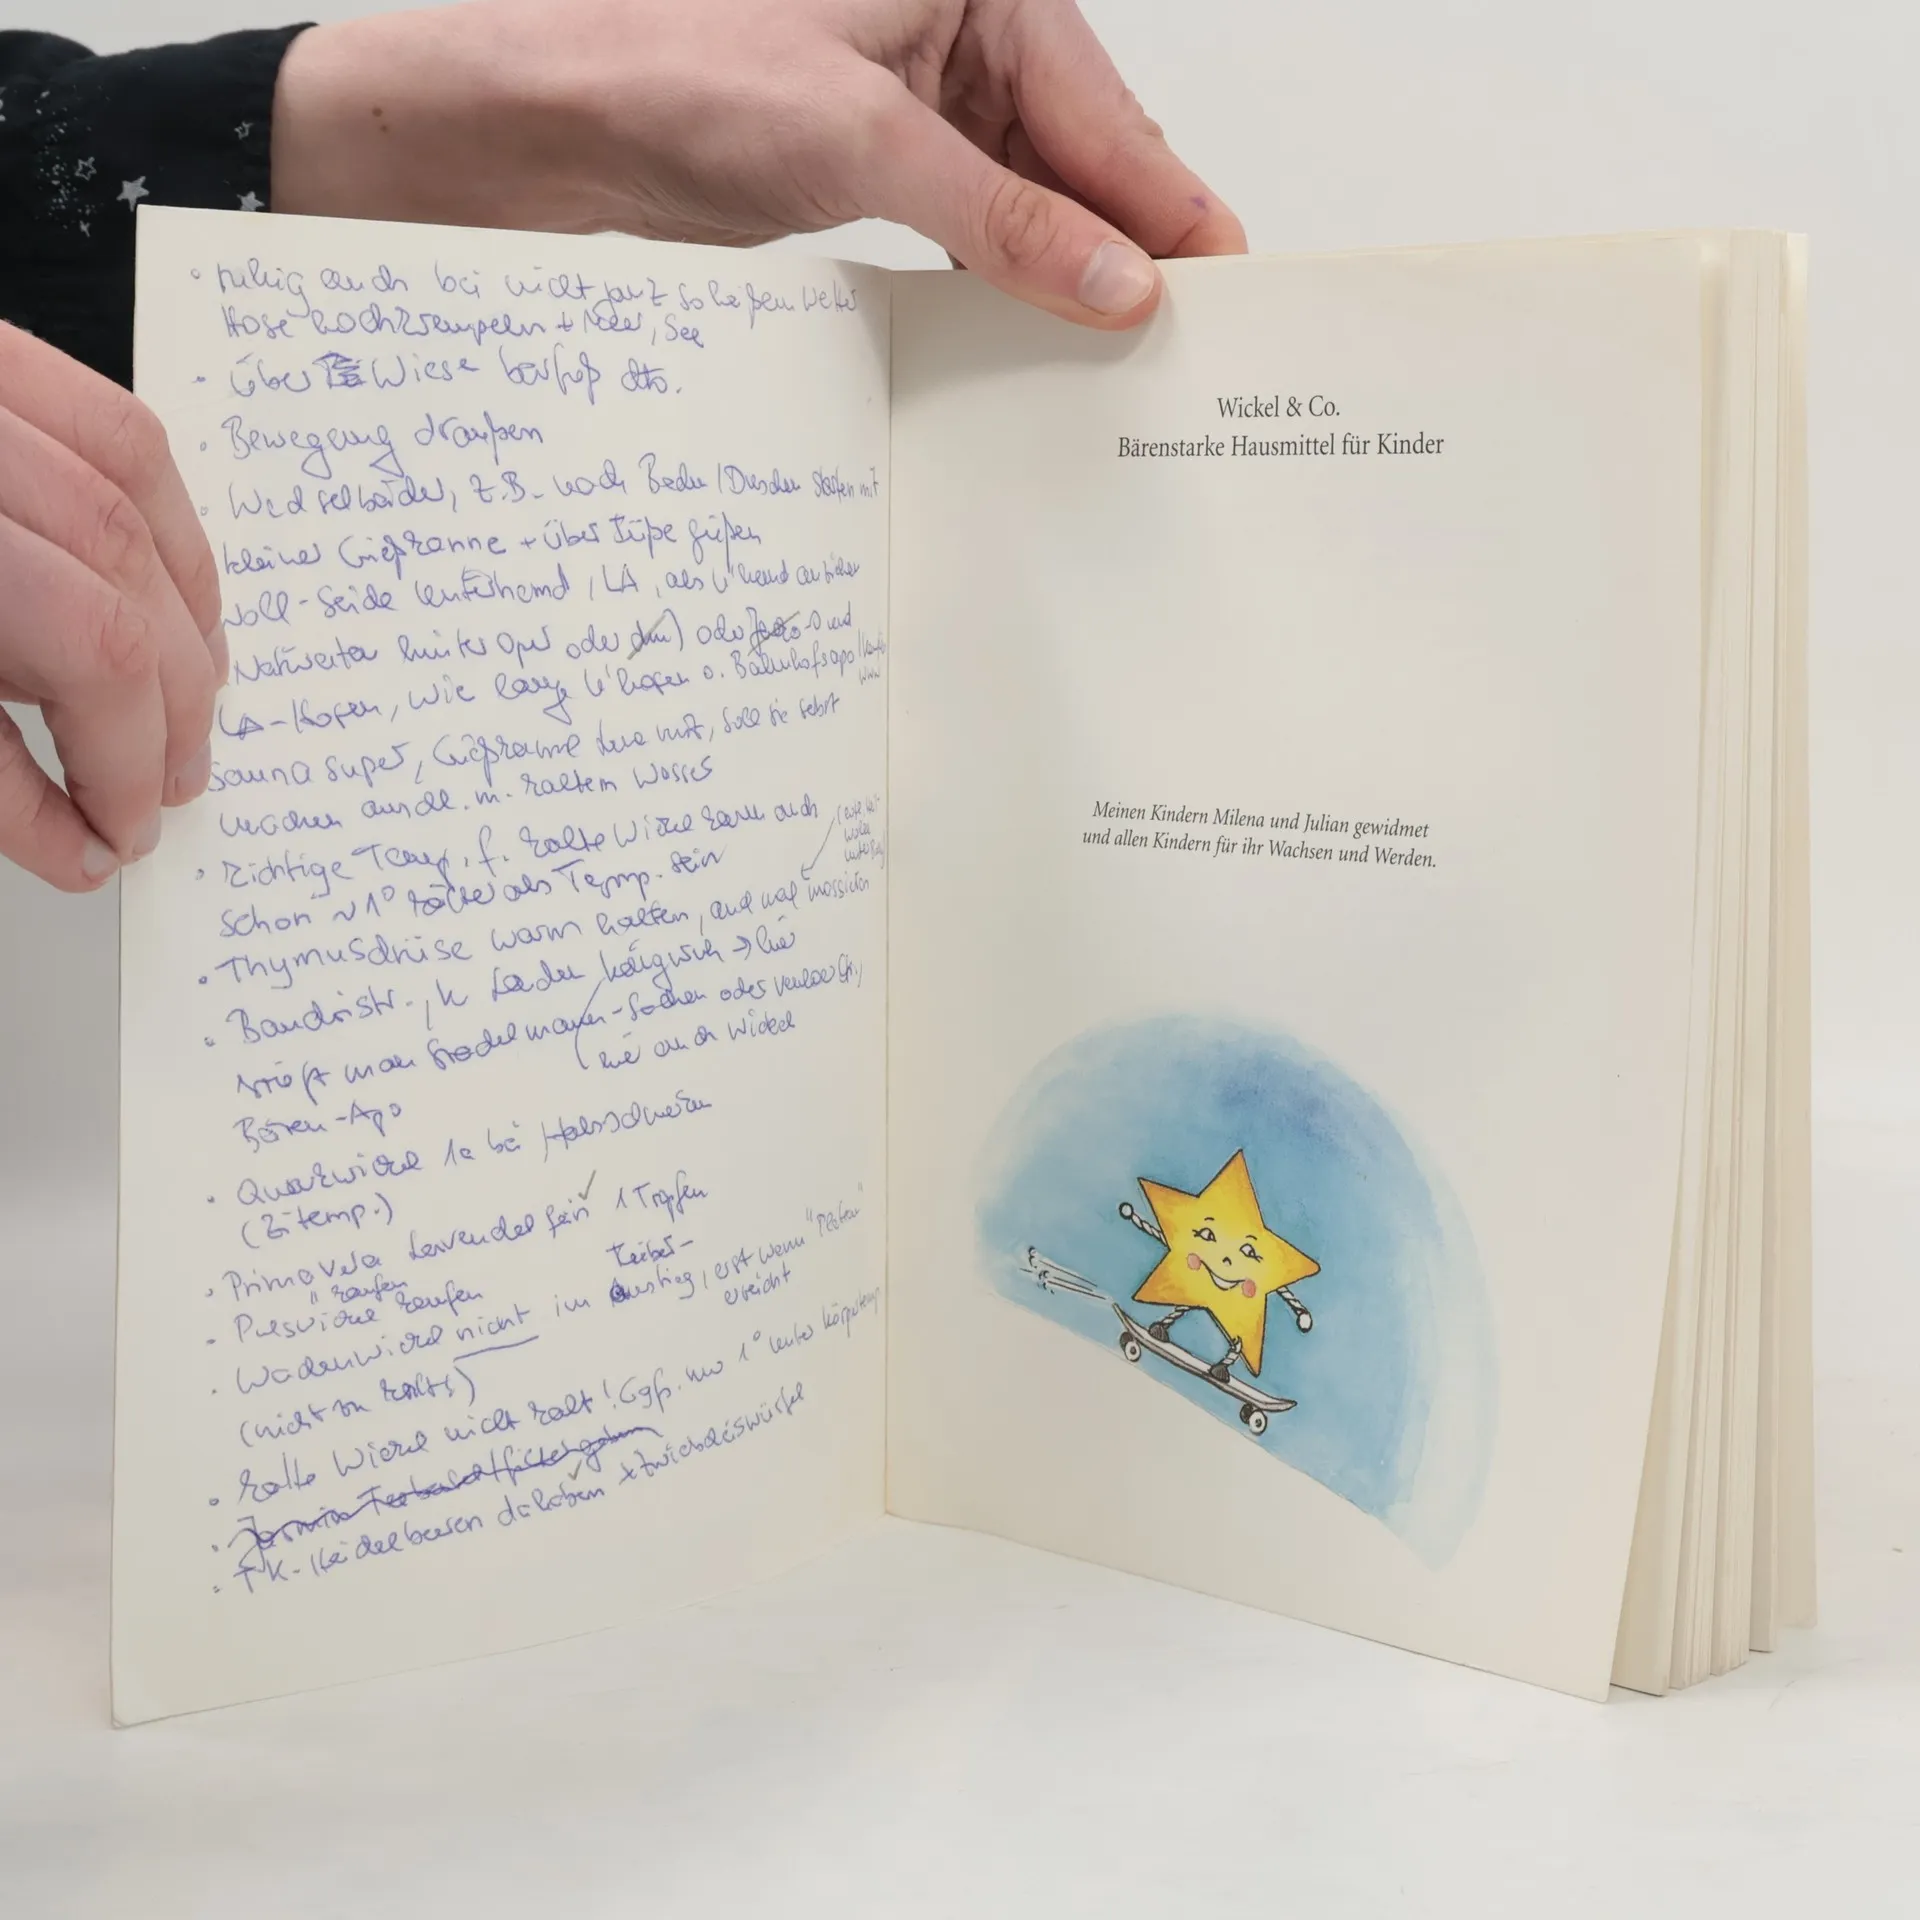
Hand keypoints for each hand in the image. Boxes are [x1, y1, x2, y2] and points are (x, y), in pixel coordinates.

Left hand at [0, 325, 224, 891]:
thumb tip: (76, 844)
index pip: (85, 648)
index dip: (123, 761)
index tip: (119, 830)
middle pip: (122, 582)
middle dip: (167, 708)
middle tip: (161, 783)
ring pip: (137, 504)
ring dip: (186, 625)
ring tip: (185, 702)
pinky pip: (122, 431)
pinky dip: (169, 529)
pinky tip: (171, 598)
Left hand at [273, 0, 1245, 328]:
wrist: (549, 123)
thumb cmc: (675, 68)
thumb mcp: (865, 142)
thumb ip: (1004, 219)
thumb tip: (1116, 282)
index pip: (1107, 114)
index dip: (1170, 208)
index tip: (1229, 287)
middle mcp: (960, 36)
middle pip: (1080, 160)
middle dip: (1124, 251)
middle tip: (1184, 346)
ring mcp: (920, 106)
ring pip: (1030, 205)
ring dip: (1062, 281)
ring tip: (1116, 362)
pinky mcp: (878, 171)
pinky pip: (972, 235)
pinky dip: (999, 289)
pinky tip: (1029, 344)